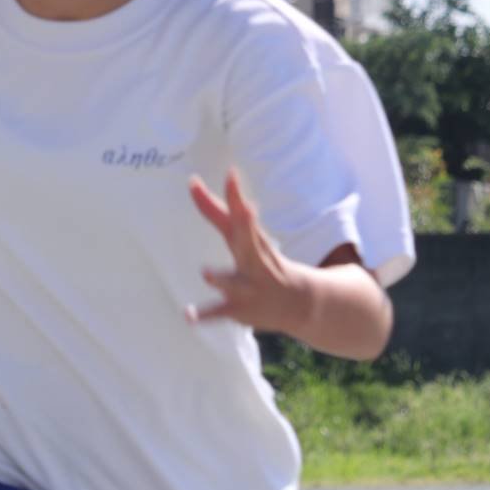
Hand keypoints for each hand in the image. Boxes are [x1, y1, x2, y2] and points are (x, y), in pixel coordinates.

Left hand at [186, 170, 313, 335]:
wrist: (301, 303)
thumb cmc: (263, 263)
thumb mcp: (244, 237)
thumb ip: (217, 212)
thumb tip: (192, 183)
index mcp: (252, 241)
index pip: (242, 215)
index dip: (236, 196)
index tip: (231, 173)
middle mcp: (252, 261)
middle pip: (248, 241)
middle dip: (247, 225)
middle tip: (245, 208)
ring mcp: (247, 286)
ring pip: (232, 282)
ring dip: (221, 278)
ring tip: (205, 273)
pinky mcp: (239, 309)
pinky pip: (219, 313)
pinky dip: (204, 315)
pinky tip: (188, 316)